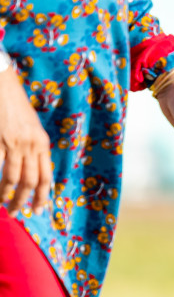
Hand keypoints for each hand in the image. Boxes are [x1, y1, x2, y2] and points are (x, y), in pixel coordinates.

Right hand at [0, 66, 52, 215]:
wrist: (1, 83)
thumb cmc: (15, 105)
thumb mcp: (31, 127)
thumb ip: (33, 148)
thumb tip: (32, 169)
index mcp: (42, 143)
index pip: (46, 176)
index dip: (43, 195)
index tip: (38, 210)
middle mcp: (31, 145)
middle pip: (31, 181)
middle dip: (24, 200)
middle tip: (15, 212)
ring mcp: (13, 143)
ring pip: (12, 177)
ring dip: (6, 194)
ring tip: (2, 203)